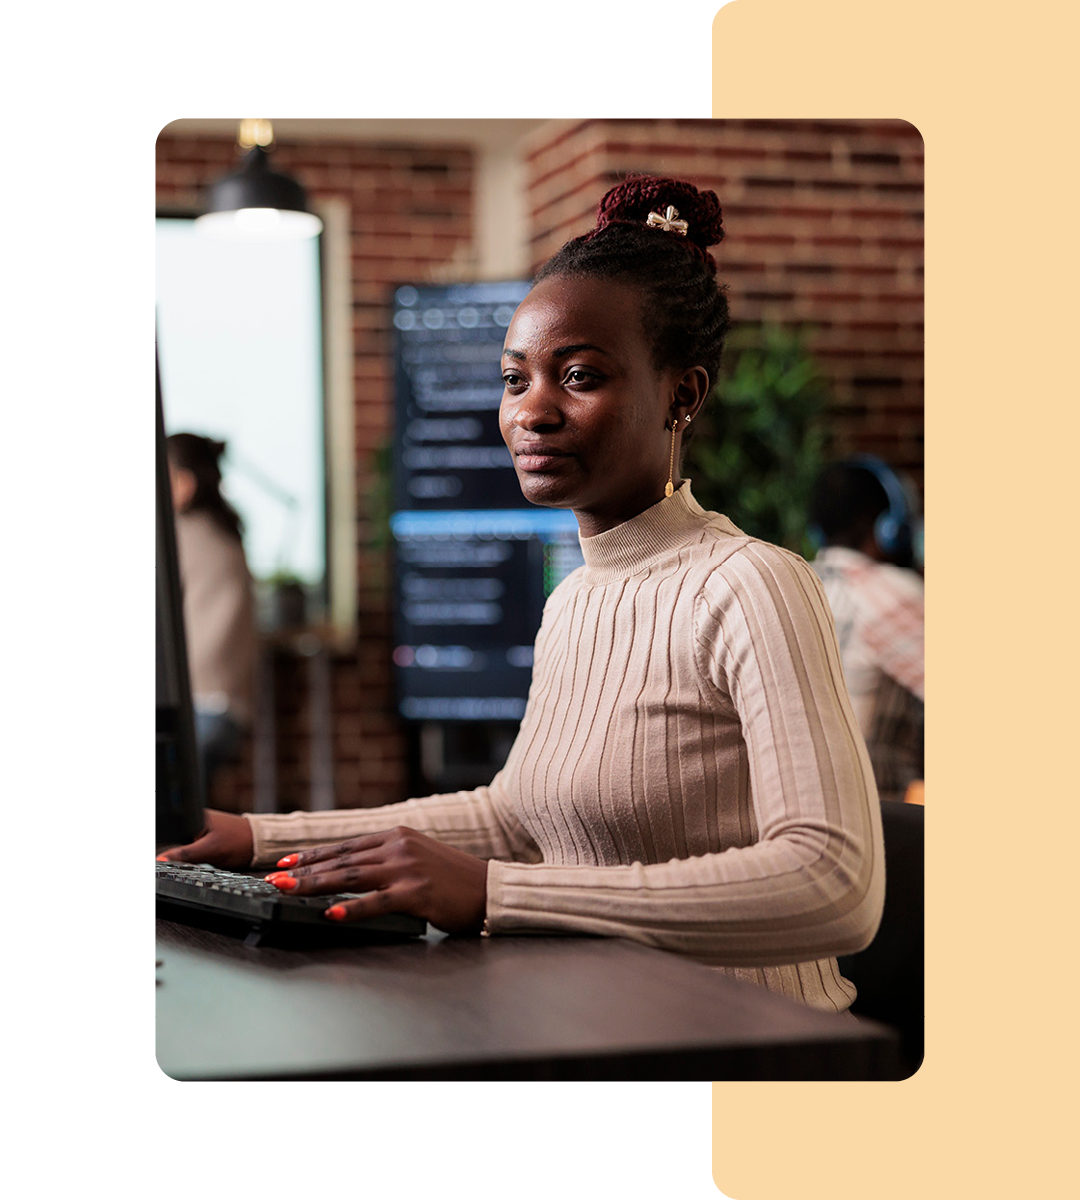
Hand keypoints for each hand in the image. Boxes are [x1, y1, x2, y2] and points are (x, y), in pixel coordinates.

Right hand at [156, 809, 253, 869]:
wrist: (259, 844)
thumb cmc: (239, 842)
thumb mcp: (208, 851)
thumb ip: (184, 855)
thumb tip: (160, 860)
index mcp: (193, 816)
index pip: (170, 833)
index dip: (166, 850)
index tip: (167, 862)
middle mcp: (195, 820)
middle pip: (175, 841)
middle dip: (178, 855)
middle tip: (198, 858)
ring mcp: (200, 829)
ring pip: (183, 848)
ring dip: (187, 857)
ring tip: (204, 856)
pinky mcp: (205, 838)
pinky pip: (192, 851)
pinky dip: (194, 858)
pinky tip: (205, 858)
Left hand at [266, 826, 487, 934]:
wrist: (487, 888)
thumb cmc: (452, 878)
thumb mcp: (417, 857)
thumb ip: (387, 858)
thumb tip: (351, 868)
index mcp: (397, 836)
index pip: (345, 845)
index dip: (313, 854)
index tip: (287, 862)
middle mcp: (398, 847)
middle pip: (342, 860)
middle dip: (305, 871)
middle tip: (276, 879)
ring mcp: (407, 869)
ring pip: (351, 877)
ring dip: (316, 885)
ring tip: (290, 891)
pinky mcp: (416, 893)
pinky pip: (376, 902)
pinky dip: (350, 908)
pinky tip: (330, 912)